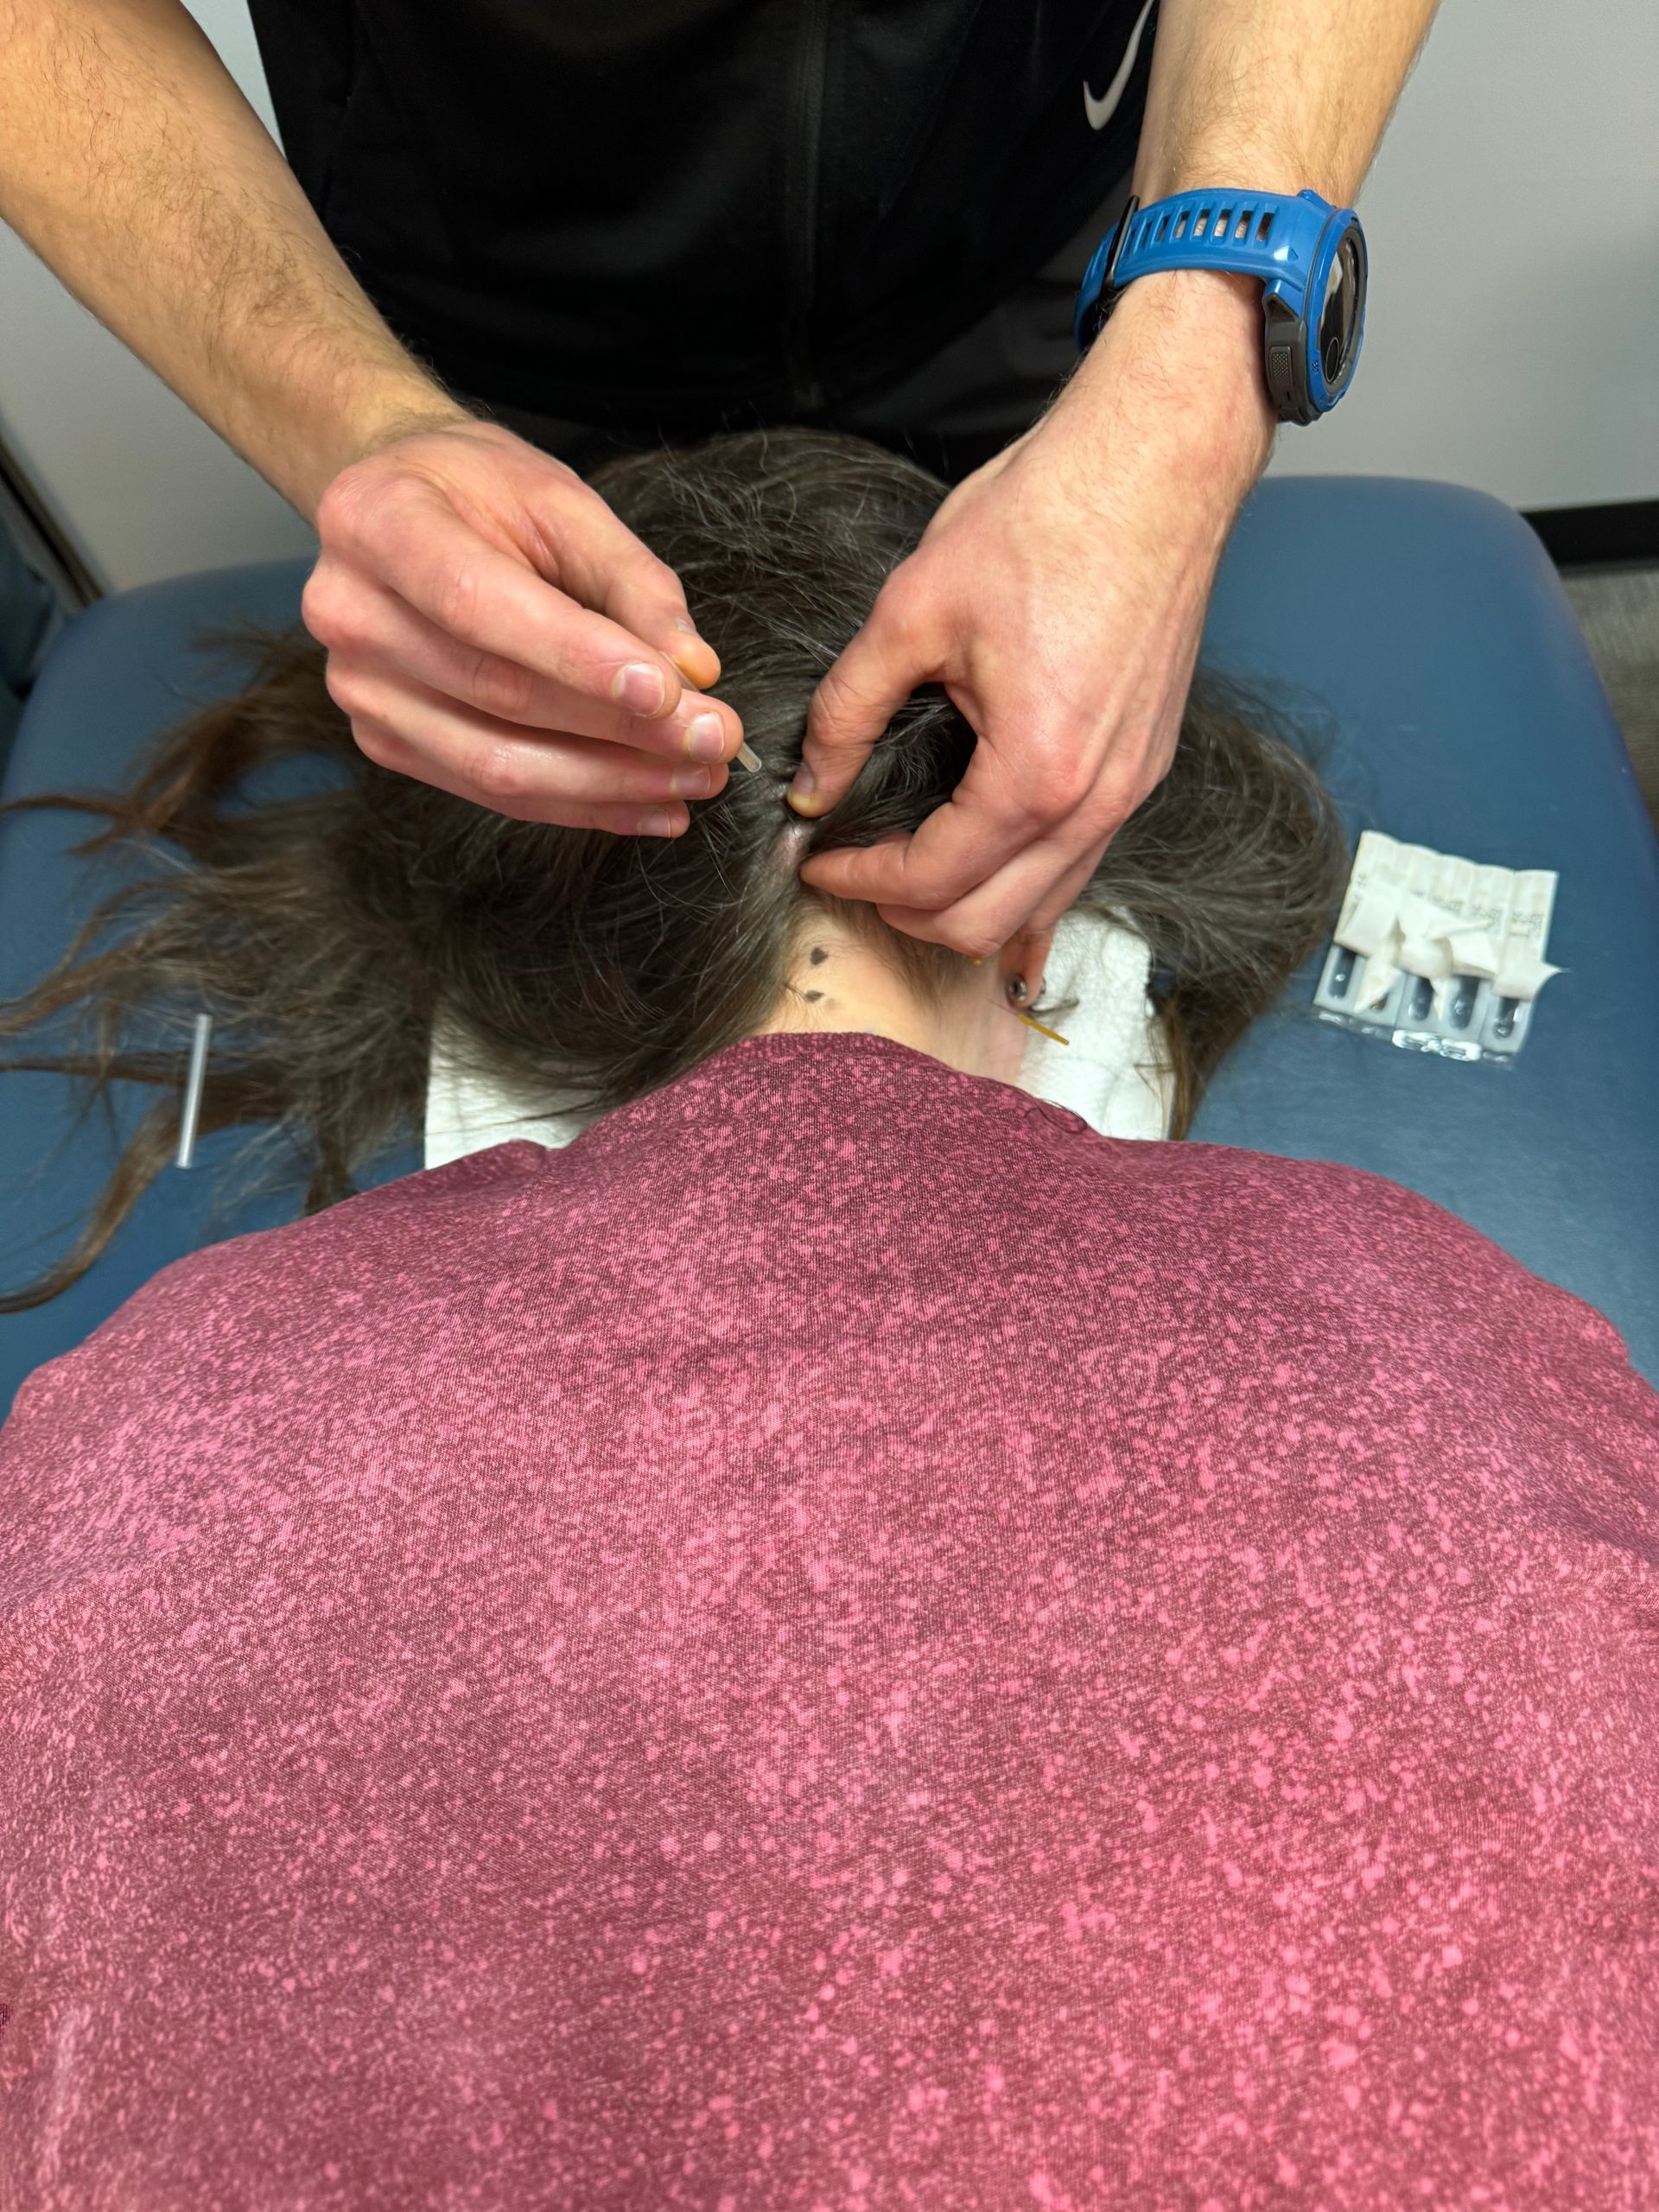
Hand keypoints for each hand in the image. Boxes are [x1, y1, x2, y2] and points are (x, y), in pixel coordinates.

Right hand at [302, 417, 747, 835]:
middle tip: (716, 741)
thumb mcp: (560, 500)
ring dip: (612, 784)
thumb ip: (630, 580)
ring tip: (696, 777)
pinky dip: (581, 807)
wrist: (398, 503)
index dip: (578, 658)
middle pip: (499, 695)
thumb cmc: (480, 491)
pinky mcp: (386, 740)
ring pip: (498, 764)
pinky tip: (651, 806)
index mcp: (379, 523)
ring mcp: (360, 689)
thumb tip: (694, 670)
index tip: (673, 693)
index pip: (479, 606)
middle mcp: (351, 612)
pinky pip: (492, 791)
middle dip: (623, 730)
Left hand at [790, 271, 1276, 952]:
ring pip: (1044, 904)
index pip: (934, 878)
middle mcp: (1095, 801)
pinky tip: (992, 885)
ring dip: (971, 912)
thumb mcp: (913, 610)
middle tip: (853, 877)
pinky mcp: (1145, 766)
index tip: (817, 860)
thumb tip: (812, 784)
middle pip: (989, 921)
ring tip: (909, 880)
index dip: (860, 881)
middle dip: (909, 914)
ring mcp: (1130, 790)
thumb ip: (850, 710)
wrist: (1156, 465)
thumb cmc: (1046, 519)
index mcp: (1035, 771)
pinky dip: (1030, 890)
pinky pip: (1081, 863)